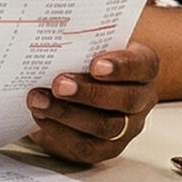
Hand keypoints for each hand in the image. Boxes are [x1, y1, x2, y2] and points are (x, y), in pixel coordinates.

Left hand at [26, 43, 158, 164]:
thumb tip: (54, 32)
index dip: (122, 66)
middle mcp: (140, 99)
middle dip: (90, 93)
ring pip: (105, 126)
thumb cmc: (84, 61)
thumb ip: (79, 41)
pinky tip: (40, 115)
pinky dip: (59, 130)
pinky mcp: (105, 149)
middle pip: (126, 99)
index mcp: (142, 67)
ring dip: (67, 113)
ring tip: (38, 100)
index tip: (96, 65)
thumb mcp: (86, 46)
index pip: (143, 65)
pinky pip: (86, 146)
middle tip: (59, 84)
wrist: (75, 92)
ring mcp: (126, 128)